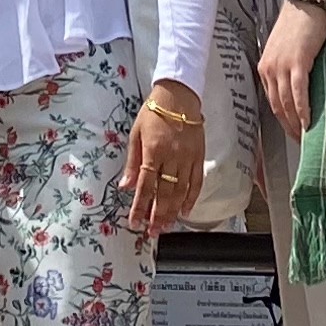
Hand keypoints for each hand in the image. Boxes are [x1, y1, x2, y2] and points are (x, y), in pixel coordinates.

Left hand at [122, 79, 207, 233]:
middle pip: (164, 193)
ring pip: (181, 191)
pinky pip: (196, 181)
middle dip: (157, 215)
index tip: (135, 222)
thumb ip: (132, 162)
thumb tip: (125, 186)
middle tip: (152, 231)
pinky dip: (191, 198)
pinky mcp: (199, 155)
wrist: (179, 94)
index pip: (145, 186)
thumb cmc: (153, 111)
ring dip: (172, 211)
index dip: (140, 206)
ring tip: (166, 225)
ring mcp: (187, 157)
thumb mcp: (136, 133)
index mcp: (153, 151)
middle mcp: (172, 157)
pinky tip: (185, 210)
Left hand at [257, 0, 325, 137]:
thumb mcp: (287, 49)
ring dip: (296, 123)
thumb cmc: (300, 24)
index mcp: (265, 66)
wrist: (306, 3)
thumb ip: (288, 67)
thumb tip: (298, 88)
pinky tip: (309, 122)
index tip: (291, 132)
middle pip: (277, 106)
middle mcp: (268, 68)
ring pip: (286, 103)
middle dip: (288, 126)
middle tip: (299, 142)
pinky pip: (298, 93)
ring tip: (305, 137)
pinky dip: (303, 110)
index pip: (271, 100)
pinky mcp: (297, 63)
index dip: (281, 119)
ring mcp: (281, 66)